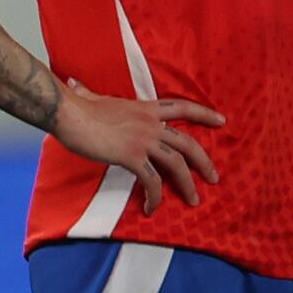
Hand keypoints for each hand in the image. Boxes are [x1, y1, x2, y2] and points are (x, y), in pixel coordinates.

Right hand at [49, 80, 223, 206]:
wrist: (69, 114)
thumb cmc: (77, 107)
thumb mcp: (92, 97)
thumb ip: (90, 93)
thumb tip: (76, 84)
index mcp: (146, 109)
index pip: (183, 107)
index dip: (204, 113)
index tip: (222, 120)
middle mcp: (151, 124)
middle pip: (188, 143)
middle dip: (204, 162)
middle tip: (214, 178)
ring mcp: (144, 140)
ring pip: (177, 164)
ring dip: (187, 184)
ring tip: (194, 199)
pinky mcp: (132, 156)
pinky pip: (151, 181)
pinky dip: (155, 196)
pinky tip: (152, 208)